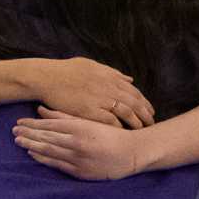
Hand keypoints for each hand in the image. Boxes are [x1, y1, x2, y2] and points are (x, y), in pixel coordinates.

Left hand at [11, 107, 145, 179]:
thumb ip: (65, 115)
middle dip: (28, 135)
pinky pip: (57, 165)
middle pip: (45, 138)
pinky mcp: (80, 172)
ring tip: (19, 142)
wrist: (132, 153)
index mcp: (80, 127)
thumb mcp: (89, 120)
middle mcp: (76, 143)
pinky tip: (33, 155)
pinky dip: (43, 159)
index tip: (19, 123)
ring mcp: (77, 158)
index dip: (32, 124)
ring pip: (49, 152)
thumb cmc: (111, 134)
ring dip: (31, 146)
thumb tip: (42, 109)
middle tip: (13, 132)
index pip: (49, 125)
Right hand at [32, 58, 154, 127]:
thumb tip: (129, 78)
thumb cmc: (67, 70)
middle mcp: (108, 87)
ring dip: (136, 122)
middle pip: (134, 102)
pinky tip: (123, 133)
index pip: (134, 90)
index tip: (150, 110)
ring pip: (126, 112)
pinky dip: (119, 127)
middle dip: (145, 114)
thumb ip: (113, 73)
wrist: (47, 77)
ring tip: (141, 130)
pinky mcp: (90, 110)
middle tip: (151, 123)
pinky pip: (110, 121)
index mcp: (110, 76)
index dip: (144, 102)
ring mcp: (100, 99)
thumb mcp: (92, 65)